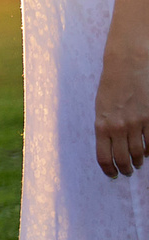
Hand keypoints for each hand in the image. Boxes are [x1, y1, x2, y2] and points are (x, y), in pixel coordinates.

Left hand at [100, 38, 148, 176]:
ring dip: (139, 160)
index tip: (113, 175)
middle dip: (126, 168)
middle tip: (128, 172)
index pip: (104, 157)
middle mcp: (118, 127)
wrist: (127, 64)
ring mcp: (136, 123)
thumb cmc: (111, 85)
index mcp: (101, 126)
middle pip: (123, 158)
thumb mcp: (100, 108)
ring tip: (138, 163)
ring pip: (139, 152)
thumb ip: (105, 127)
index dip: (109, 170)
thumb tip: (111, 145)